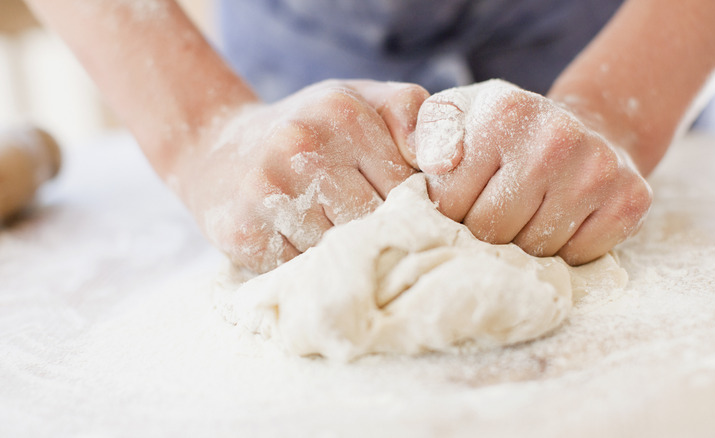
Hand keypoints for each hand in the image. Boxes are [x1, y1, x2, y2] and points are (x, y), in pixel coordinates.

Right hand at [173, 80, 426, 272]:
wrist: (214, 147)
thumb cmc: (306, 128)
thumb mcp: (358, 100)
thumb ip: (411, 114)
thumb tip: (445, 162)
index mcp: (342, 114)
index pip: (405, 186)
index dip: (411, 210)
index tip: (406, 218)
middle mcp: (302, 148)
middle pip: (373, 222)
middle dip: (380, 235)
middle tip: (377, 238)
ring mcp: (267, 192)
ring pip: (340, 251)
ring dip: (346, 255)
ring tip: (339, 242)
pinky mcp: (242, 233)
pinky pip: (302, 270)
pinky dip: (311, 268)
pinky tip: (305, 247)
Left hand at [408, 79, 651, 264]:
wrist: (584, 128)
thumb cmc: (503, 133)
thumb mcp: (456, 116)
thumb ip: (427, 136)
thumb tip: (425, 164)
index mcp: (503, 113)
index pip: (450, 204)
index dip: (450, 213)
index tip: (462, 202)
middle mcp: (555, 137)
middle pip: (492, 230)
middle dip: (484, 233)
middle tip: (494, 215)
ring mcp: (598, 169)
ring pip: (534, 251)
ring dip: (523, 245)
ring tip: (527, 215)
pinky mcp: (630, 200)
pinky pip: (578, 257)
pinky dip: (564, 251)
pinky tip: (562, 221)